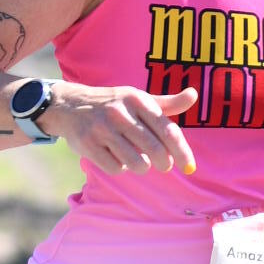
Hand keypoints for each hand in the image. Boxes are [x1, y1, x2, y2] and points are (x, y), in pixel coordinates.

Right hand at [43, 80, 199, 177]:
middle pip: (155, 150)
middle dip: (164, 163)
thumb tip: (193, 95)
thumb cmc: (113, 105)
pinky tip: (116, 157)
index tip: (189, 167)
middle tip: (163, 165)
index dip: (182, 152)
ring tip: (138, 160)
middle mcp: (120, 113)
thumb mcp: (138, 99)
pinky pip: (115, 168)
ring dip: (142, 167)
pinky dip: (121, 167)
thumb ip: (167, 103)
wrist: (70, 106)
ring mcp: (102, 129)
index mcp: (137, 100)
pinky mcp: (88, 144)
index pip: (168, 131)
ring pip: (136, 163)